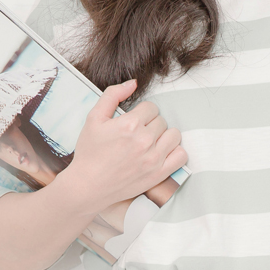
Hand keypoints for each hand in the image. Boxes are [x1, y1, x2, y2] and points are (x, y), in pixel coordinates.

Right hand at [60, 79, 186, 213]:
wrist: (88, 186)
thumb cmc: (89, 152)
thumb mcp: (94, 118)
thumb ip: (112, 95)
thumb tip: (134, 83)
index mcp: (130, 124)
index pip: (151, 107)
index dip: (141, 113)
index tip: (133, 122)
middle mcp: (144, 141)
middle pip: (162, 121)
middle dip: (151, 124)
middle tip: (137, 135)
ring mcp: (153, 159)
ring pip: (174, 135)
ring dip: (164, 136)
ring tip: (151, 142)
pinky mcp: (158, 174)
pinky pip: (181, 156)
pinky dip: (175, 152)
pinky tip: (162, 153)